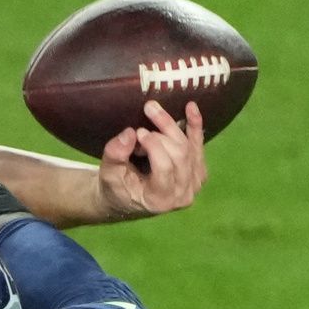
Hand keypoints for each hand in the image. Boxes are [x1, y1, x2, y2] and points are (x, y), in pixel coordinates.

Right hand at [96, 100, 206, 219]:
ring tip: (156, 108)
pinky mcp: (198, 173)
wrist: (128, 200)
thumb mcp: (109, 174)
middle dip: (163, 130)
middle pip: (180, 155)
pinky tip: (191, 107)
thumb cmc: (117, 188)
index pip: (164, 167)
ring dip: (174, 124)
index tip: (139, 131)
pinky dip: (195, 126)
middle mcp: (181, 194)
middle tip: (147, 112)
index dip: (154, 146)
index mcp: (159, 199)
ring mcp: (193, 184)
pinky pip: (199, 147)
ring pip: (190, 148)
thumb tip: (129, 133)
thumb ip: (116, 155)